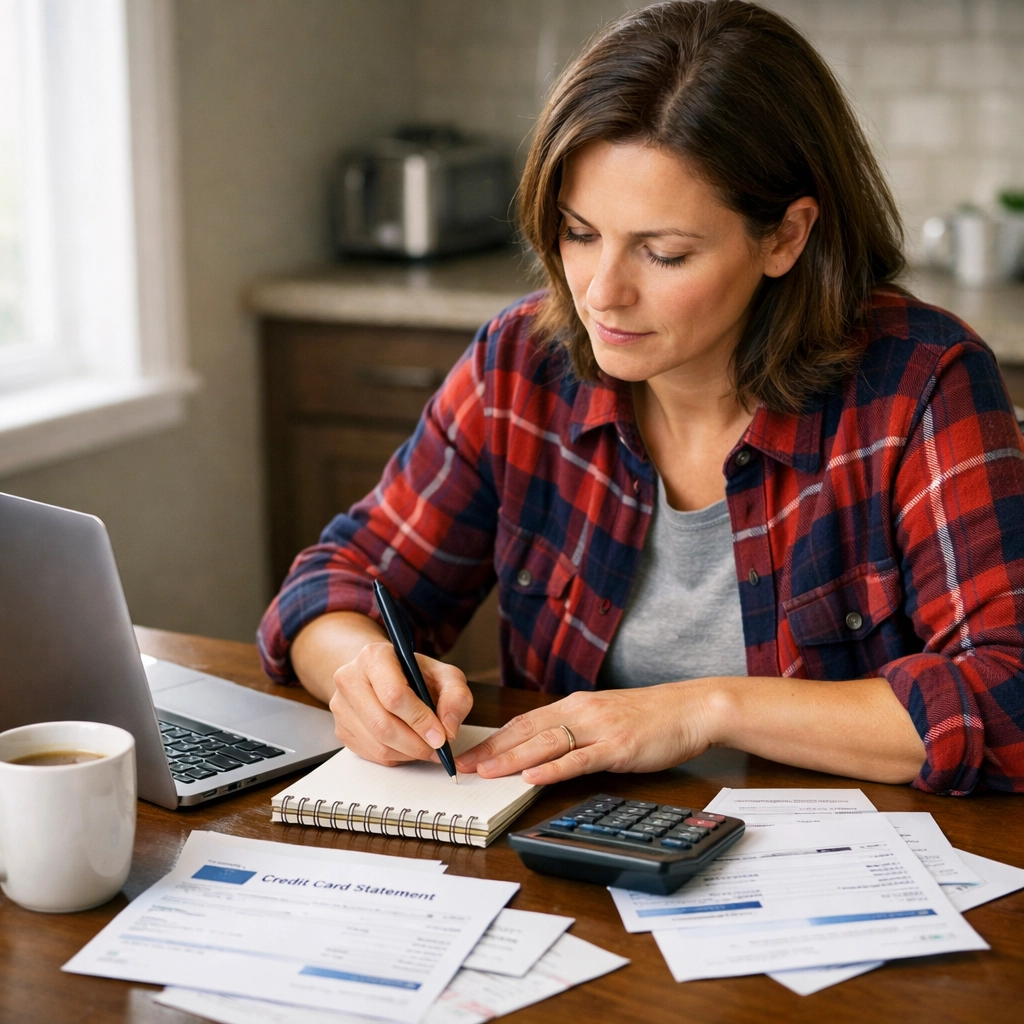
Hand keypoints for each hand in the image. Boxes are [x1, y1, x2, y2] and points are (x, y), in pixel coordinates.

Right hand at [329, 641, 472, 765]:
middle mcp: (350, 679)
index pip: (394, 695)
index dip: (420, 720)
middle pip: (383, 725)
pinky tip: (409, 745)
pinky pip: (371, 754)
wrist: (383, 674)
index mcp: (374, 657)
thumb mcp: (444, 675)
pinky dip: (396, 757)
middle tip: (437, 749)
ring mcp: (341, 706)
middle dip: (416, 744)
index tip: (441, 736)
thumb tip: (449, 728)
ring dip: (408, 753)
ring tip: (427, 747)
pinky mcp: (341, 729)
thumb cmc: (414, 674)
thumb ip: (456, 696)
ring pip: (377, 745)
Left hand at [455, 681, 714, 784]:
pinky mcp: (618, 746)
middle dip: (491, 750)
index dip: (494, 738)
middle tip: (461, 766)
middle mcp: (581, 711)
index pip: (524, 722)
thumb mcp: (605, 717)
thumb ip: (576, 730)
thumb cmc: (651, 716)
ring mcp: (599, 728)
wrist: (691, 709)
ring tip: (484, 772)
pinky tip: (532, 776)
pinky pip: (579, 759)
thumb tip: (545, 749)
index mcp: (574, 704)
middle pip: (526, 731)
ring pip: (545, 743)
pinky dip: (553, 768)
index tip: (469, 753)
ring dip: (511, 759)